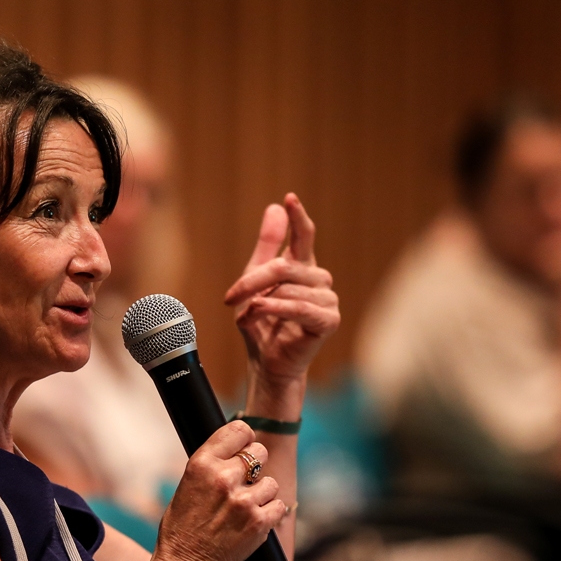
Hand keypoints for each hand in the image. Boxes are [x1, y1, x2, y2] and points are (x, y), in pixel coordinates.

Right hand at [155, 421, 284, 560]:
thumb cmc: (182, 528)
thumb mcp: (187, 485)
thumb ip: (212, 465)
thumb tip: (237, 449)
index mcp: (202, 464)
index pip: (239, 430)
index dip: (245, 439)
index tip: (244, 448)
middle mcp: (223, 478)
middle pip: (260, 452)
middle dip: (255, 465)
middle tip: (245, 481)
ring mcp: (243, 501)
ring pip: (270, 482)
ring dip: (262, 493)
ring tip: (243, 509)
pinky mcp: (258, 522)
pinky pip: (278, 505)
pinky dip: (269, 514)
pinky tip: (253, 521)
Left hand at [223, 194, 339, 386]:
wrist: (266, 362)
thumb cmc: (262, 324)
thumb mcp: (255, 280)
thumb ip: (267, 246)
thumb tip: (275, 207)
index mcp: (303, 268)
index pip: (304, 236)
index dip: (298, 217)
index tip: (289, 198)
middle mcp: (319, 280)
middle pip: (285, 265)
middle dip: (253, 280)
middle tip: (231, 296)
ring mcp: (327, 300)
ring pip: (289, 287)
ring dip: (260, 301)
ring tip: (249, 315)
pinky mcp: (329, 321)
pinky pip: (299, 307)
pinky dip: (275, 309)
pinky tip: (259, 313)